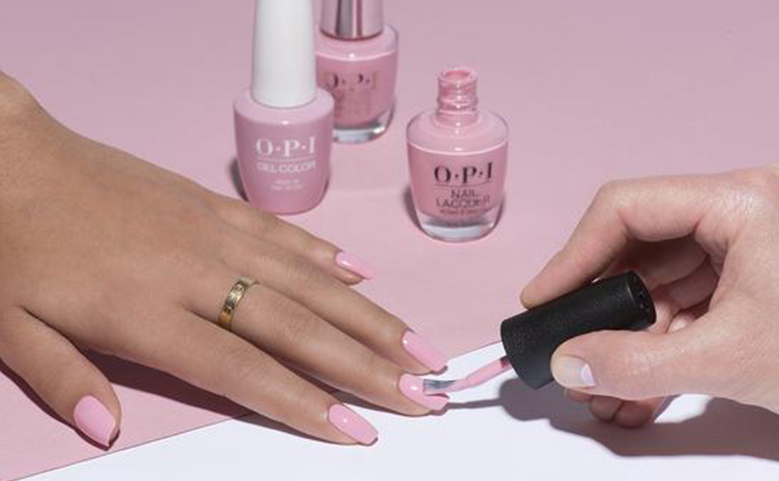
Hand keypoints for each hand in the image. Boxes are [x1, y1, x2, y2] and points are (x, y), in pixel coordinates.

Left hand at [0, 73, 448, 447]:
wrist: (11, 156)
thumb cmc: (10, 244)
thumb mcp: (8, 323)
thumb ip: (61, 378)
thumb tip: (105, 431)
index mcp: (148, 312)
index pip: (245, 369)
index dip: (305, 403)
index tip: (359, 430)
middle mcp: (199, 272)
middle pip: (299, 326)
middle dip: (368, 365)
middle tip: (423, 393)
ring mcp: (214, 232)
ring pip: (309, 280)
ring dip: (369, 315)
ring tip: (417, 345)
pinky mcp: (213, 203)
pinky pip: (283, 232)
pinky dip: (326, 255)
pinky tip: (361, 273)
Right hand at [522, 166, 778, 427]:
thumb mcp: (730, 360)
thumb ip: (637, 363)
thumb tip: (567, 364)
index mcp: (739, 201)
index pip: (628, 208)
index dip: (575, 255)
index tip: (544, 301)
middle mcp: (738, 210)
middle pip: (638, 246)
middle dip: (601, 307)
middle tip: (568, 349)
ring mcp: (744, 244)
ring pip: (657, 282)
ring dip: (627, 336)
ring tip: (599, 387)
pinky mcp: (747, 278)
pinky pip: (683, 304)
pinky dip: (657, 344)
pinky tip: (634, 388)